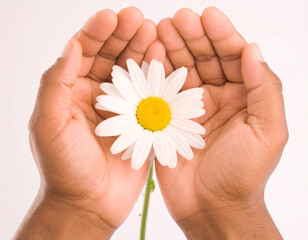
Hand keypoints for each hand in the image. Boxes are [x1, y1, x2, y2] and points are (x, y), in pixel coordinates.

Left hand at [16, 7, 163, 238]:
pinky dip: (157, 76)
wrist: (90, 202)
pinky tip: (164, 59)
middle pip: (110, 56)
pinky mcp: (140, 121)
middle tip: (138, 19)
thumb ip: (55, 85)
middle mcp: (96, 94)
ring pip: (132, 71)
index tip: (111, 17)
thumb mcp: (48, 125)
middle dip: (123, 35)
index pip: (83, 52)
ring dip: (142, 50)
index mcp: (71, 92)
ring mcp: (120, 107)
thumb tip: (70, 46)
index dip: (96, 32)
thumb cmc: (65, 168)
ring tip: (154, 32)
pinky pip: (150, 94)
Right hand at [155, 7, 287, 238]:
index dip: (222, 34)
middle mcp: (218, 98)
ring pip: (182, 70)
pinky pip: (163, 91)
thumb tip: (253, 51)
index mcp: (244, 98)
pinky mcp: (170, 119)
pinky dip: (157, 72)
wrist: (211, 207)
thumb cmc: (242, 174)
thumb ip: (265, 89)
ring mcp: (192, 108)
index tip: (207, 15)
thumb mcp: (268, 132)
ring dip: (172, 48)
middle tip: (177, 19)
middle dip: (192, 36)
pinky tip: (151, 55)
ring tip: (160, 29)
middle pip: (206, 58)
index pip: (234, 57)